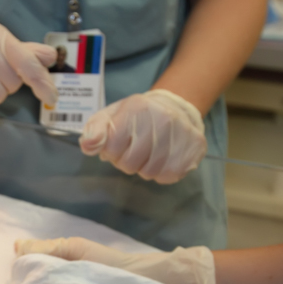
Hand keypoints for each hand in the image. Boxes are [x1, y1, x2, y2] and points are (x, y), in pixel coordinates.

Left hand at [79, 89, 205, 183]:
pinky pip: (168, 176)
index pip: (112, 147)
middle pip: (130, 164)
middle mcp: (163, 119)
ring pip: (150, 172)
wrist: (174, 107)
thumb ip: (94, 130)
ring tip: (148, 153)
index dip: (112, 151)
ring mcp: (182, 133)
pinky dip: (161, 172)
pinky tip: (162, 158)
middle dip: (127, 161)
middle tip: (134, 149)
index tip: (119, 142)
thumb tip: (87, 145)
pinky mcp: (195, 147)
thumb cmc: (135, 116)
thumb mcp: (110, 116)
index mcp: (137, 108)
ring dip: (144, 168)